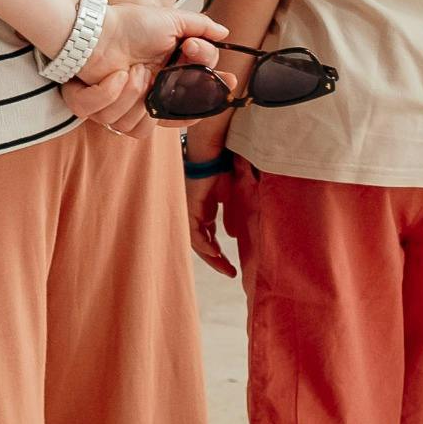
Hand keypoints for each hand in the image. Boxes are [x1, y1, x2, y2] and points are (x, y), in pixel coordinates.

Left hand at [68, 0, 223, 135]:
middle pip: (167, 120)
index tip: (225, 84)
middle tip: (159, 72)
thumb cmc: (130, 24)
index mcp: (167, 82)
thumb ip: (200, 26)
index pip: (192, 106)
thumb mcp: (172, 20)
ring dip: (133, 94)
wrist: (96, 26)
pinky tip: (113, 76)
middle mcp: (147, 98)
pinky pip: (109, 118)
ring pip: (137, 126)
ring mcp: (123, 106)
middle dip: (164, 94)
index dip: (209, 101)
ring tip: (130, 70)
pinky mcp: (98, 109)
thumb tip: (224, 33)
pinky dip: (109, 94)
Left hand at [183, 124, 237, 276]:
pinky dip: (205, 244)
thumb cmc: (223, 167)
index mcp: (204, 210)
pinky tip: (216, 252)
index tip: (231, 265)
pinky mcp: (190, 207)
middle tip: (230, 273)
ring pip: (197, 242)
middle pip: (202, 243)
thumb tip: (231, 235)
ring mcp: (191, 210)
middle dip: (216, 260)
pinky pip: (195, 232)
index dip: (219, 252)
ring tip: (226, 268)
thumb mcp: (230, 197)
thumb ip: (230, 216)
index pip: (209, 237)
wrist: (214, 150)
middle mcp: (195, 212)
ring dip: (212, 257)